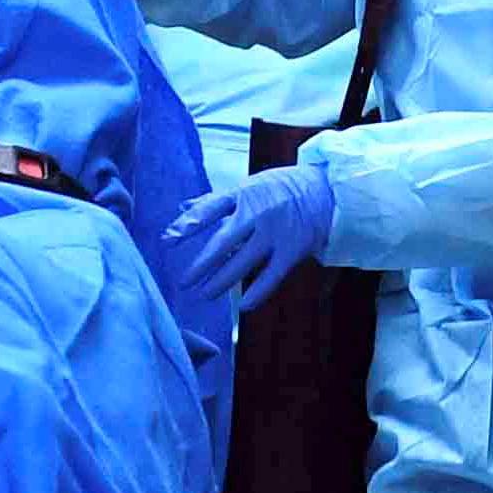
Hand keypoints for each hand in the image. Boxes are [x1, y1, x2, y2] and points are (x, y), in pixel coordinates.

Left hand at [164, 163, 334, 309]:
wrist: (324, 191)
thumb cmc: (279, 189)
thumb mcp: (247, 187)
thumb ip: (215, 201)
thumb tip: (182, 208)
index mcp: (241, 194)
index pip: (208, 210)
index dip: (186, 226)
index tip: (167, 241)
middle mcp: (255, 213)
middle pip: (223, 242)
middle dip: (201, 264)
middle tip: (184, 282)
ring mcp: (274, 233)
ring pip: (243, 262)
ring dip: (222, 281)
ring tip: (205, 294)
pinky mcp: (292, 250)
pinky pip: (272, 276)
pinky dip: (258, 292)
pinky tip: (243, 306)